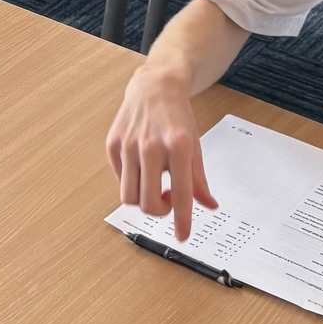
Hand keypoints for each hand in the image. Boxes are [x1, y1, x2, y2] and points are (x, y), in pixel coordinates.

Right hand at [105, 66, 218, 242]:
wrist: (155, 86)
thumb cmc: (178, 118)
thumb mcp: (195, 145)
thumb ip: (199, 180)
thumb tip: (209, 206)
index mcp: (179, 146)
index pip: (182, 194)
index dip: (182, 220)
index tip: (182, 237)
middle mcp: (152, 146)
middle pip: (148, 202)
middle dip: (159, 210)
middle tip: (169, 198)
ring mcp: (129, 145)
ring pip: (128, 196)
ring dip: (142, 198)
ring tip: (154, 184)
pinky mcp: (113, 144)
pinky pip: (119, 179)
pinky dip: (130, 181)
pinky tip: (141, 167)